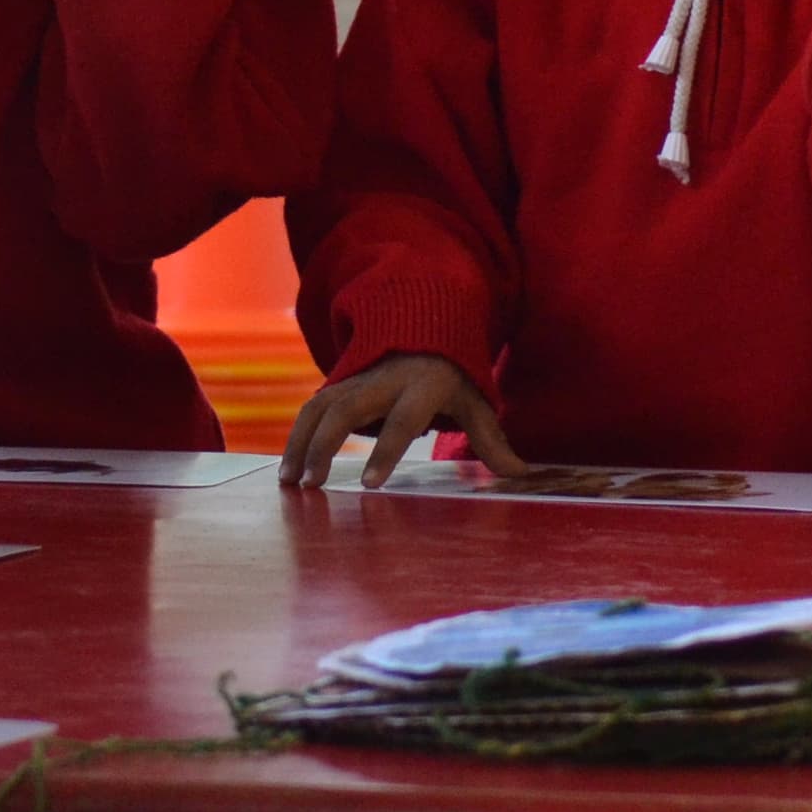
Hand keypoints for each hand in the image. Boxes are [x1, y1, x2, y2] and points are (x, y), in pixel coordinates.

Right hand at [280, 353, 530, 490]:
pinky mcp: (337, 383)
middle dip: (326, 447)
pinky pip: (310, 408)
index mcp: (422, 385)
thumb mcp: (476, 402)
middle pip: (347, 410)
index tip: (370, 485)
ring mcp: (356, 380)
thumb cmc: (454, 375)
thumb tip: (523, 474)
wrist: (423, 326)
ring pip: (320, 408)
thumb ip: (492, 439)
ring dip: (301, 444)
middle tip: (313, 485)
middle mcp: (383, 381)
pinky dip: (296, 437)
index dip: (386, 451)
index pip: (403, 421)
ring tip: (291, 483)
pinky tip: (288, 469)